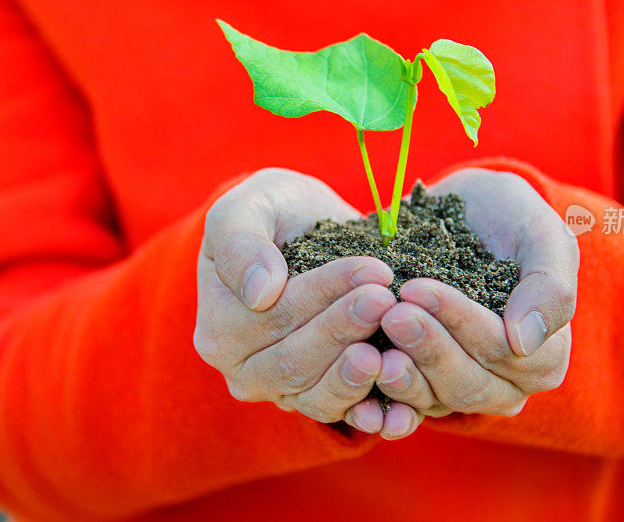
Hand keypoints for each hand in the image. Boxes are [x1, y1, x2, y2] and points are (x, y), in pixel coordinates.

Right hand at [194, 168, 396, 430]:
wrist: (309, 230)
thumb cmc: (274, 213)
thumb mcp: (248, 208)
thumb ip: (240, 243)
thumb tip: (259, 293)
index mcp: (219, 330)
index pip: (273, 317)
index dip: (324, 294)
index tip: (372, 269)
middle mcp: (245, 371)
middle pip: (296, 361)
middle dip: (345, 329)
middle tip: (387, 300)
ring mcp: (285, 392)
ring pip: (320, 396)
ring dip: (359, 374)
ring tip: (395, 348)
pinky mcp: (323, 400)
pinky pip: (346, 415)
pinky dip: (375, 412)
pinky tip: (403, 404)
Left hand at [376, 167, 577, 424]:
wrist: (456, 210)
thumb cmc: (506, 215)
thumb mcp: (539, 231)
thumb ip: (550, 284)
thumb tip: (525, 342)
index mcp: (544, 355)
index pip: (504, 351)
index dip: (462, 322)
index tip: (417, 288)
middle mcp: (505, 383)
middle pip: (469, 384)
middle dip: (428, 348)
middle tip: (391, 314)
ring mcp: (460, 389)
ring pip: (435, 399)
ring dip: (403, 377)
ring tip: (372, 349)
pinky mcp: (421, 386)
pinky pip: (402, 407)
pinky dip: (381, 403)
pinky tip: (360, 385)